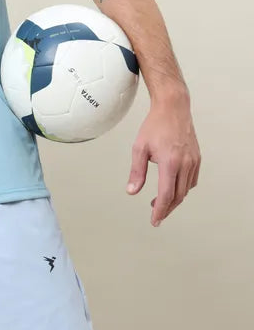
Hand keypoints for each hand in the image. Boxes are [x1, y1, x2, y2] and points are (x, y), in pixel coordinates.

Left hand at [126, 93, 200, 226]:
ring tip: (160, 202)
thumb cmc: (154, 126)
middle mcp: (185, 164)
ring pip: (186, 189)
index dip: (160, 210)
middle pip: (178, 196)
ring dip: (174, 199)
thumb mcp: (139, 148)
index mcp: (170, 162)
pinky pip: (192, 180)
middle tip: (156, 214)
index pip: (166, 194)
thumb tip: (132, 192)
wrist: (173, 108)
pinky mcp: (197, 158)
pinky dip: (183, 188)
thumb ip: (137, 171)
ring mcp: (194, 161)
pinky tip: (172, 187)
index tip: (154, 220)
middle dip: (167, 208)